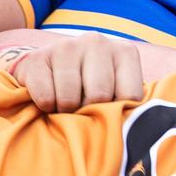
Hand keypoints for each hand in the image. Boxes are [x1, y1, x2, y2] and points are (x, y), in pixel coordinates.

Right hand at [10, 33, 144, 112]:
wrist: (48, 70)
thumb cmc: (90, 88)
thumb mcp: (116, 92)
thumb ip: (129, 105)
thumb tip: (137, 133)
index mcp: (124, 52)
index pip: (129, 95)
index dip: (116, 113)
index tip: (108, 112)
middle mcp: (97, 42)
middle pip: (99, 95)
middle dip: (89, 111)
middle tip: (83, 109)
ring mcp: (66, 46)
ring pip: (70, 98)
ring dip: (65, 111)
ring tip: (66, 104)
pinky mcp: (37, 57)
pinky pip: (46, 97)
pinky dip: (45, 107)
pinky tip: (48, 99)